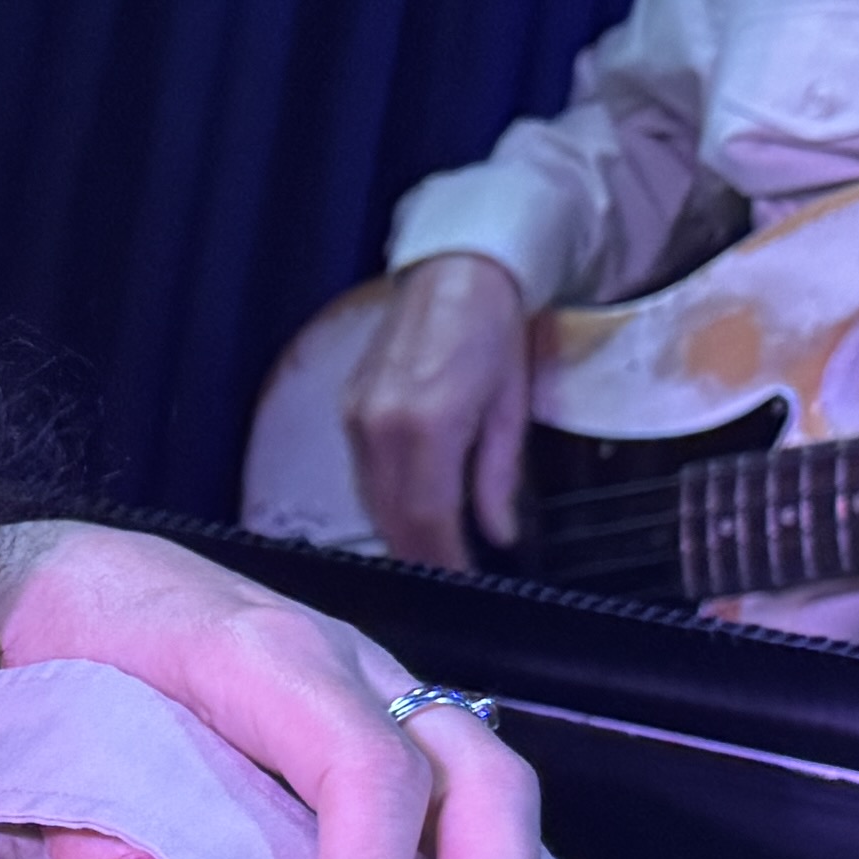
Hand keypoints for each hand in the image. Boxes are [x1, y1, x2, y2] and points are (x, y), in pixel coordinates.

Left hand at [0, 514, 669, 858]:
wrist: (54, 583)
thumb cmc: (46, 660)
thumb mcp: (37, 729)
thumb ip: (89, 822)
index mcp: (261, 656)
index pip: (362, 763)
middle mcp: (350, 671)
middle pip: (471, 779)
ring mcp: (387, 703)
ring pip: (497, 807)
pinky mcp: (395, 747)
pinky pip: (489, 828)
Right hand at [340, 253, 532, 569]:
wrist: (455, 271)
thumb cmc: (495, 332)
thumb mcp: (511, 407)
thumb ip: (499, 477)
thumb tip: (499, 538)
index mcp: (428, 426)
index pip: (428, 519)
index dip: (445, 562)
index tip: (465, 586)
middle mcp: (380, 428)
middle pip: (391, 520)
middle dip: (420, 557)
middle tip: (449, 582)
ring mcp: (356, 420)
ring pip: (371, 503)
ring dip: (399, 535)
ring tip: (432, 555)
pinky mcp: (347, 412)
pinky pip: (362, 476)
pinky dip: (384, 503)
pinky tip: (409, 514)